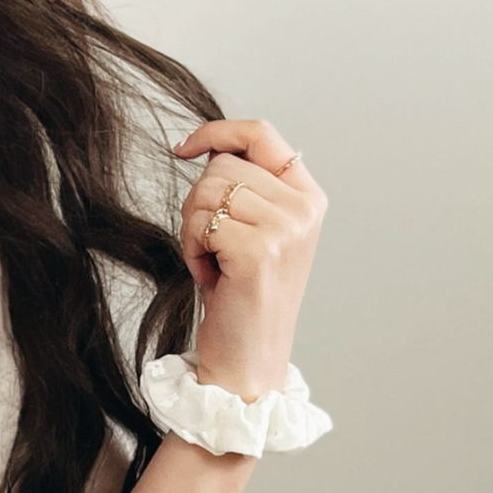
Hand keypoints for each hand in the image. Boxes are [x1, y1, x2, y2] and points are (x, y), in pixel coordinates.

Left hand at [173, 119, 328, 399]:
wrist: (249, 360)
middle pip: (222, 166)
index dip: (217, 132)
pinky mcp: (260, 249)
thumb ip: (246, 189)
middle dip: (199, 205)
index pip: (261, 133)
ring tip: (214, 265)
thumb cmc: (242, 299)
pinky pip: (201, 224)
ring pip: (207, 192)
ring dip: (194, 231)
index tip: (184, 148)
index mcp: (308, 196)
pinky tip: (212, 277)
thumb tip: (208, 148)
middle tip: (211, 248)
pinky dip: (193, 251)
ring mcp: (287, 227)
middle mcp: (304, 207)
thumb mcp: (254, 233)